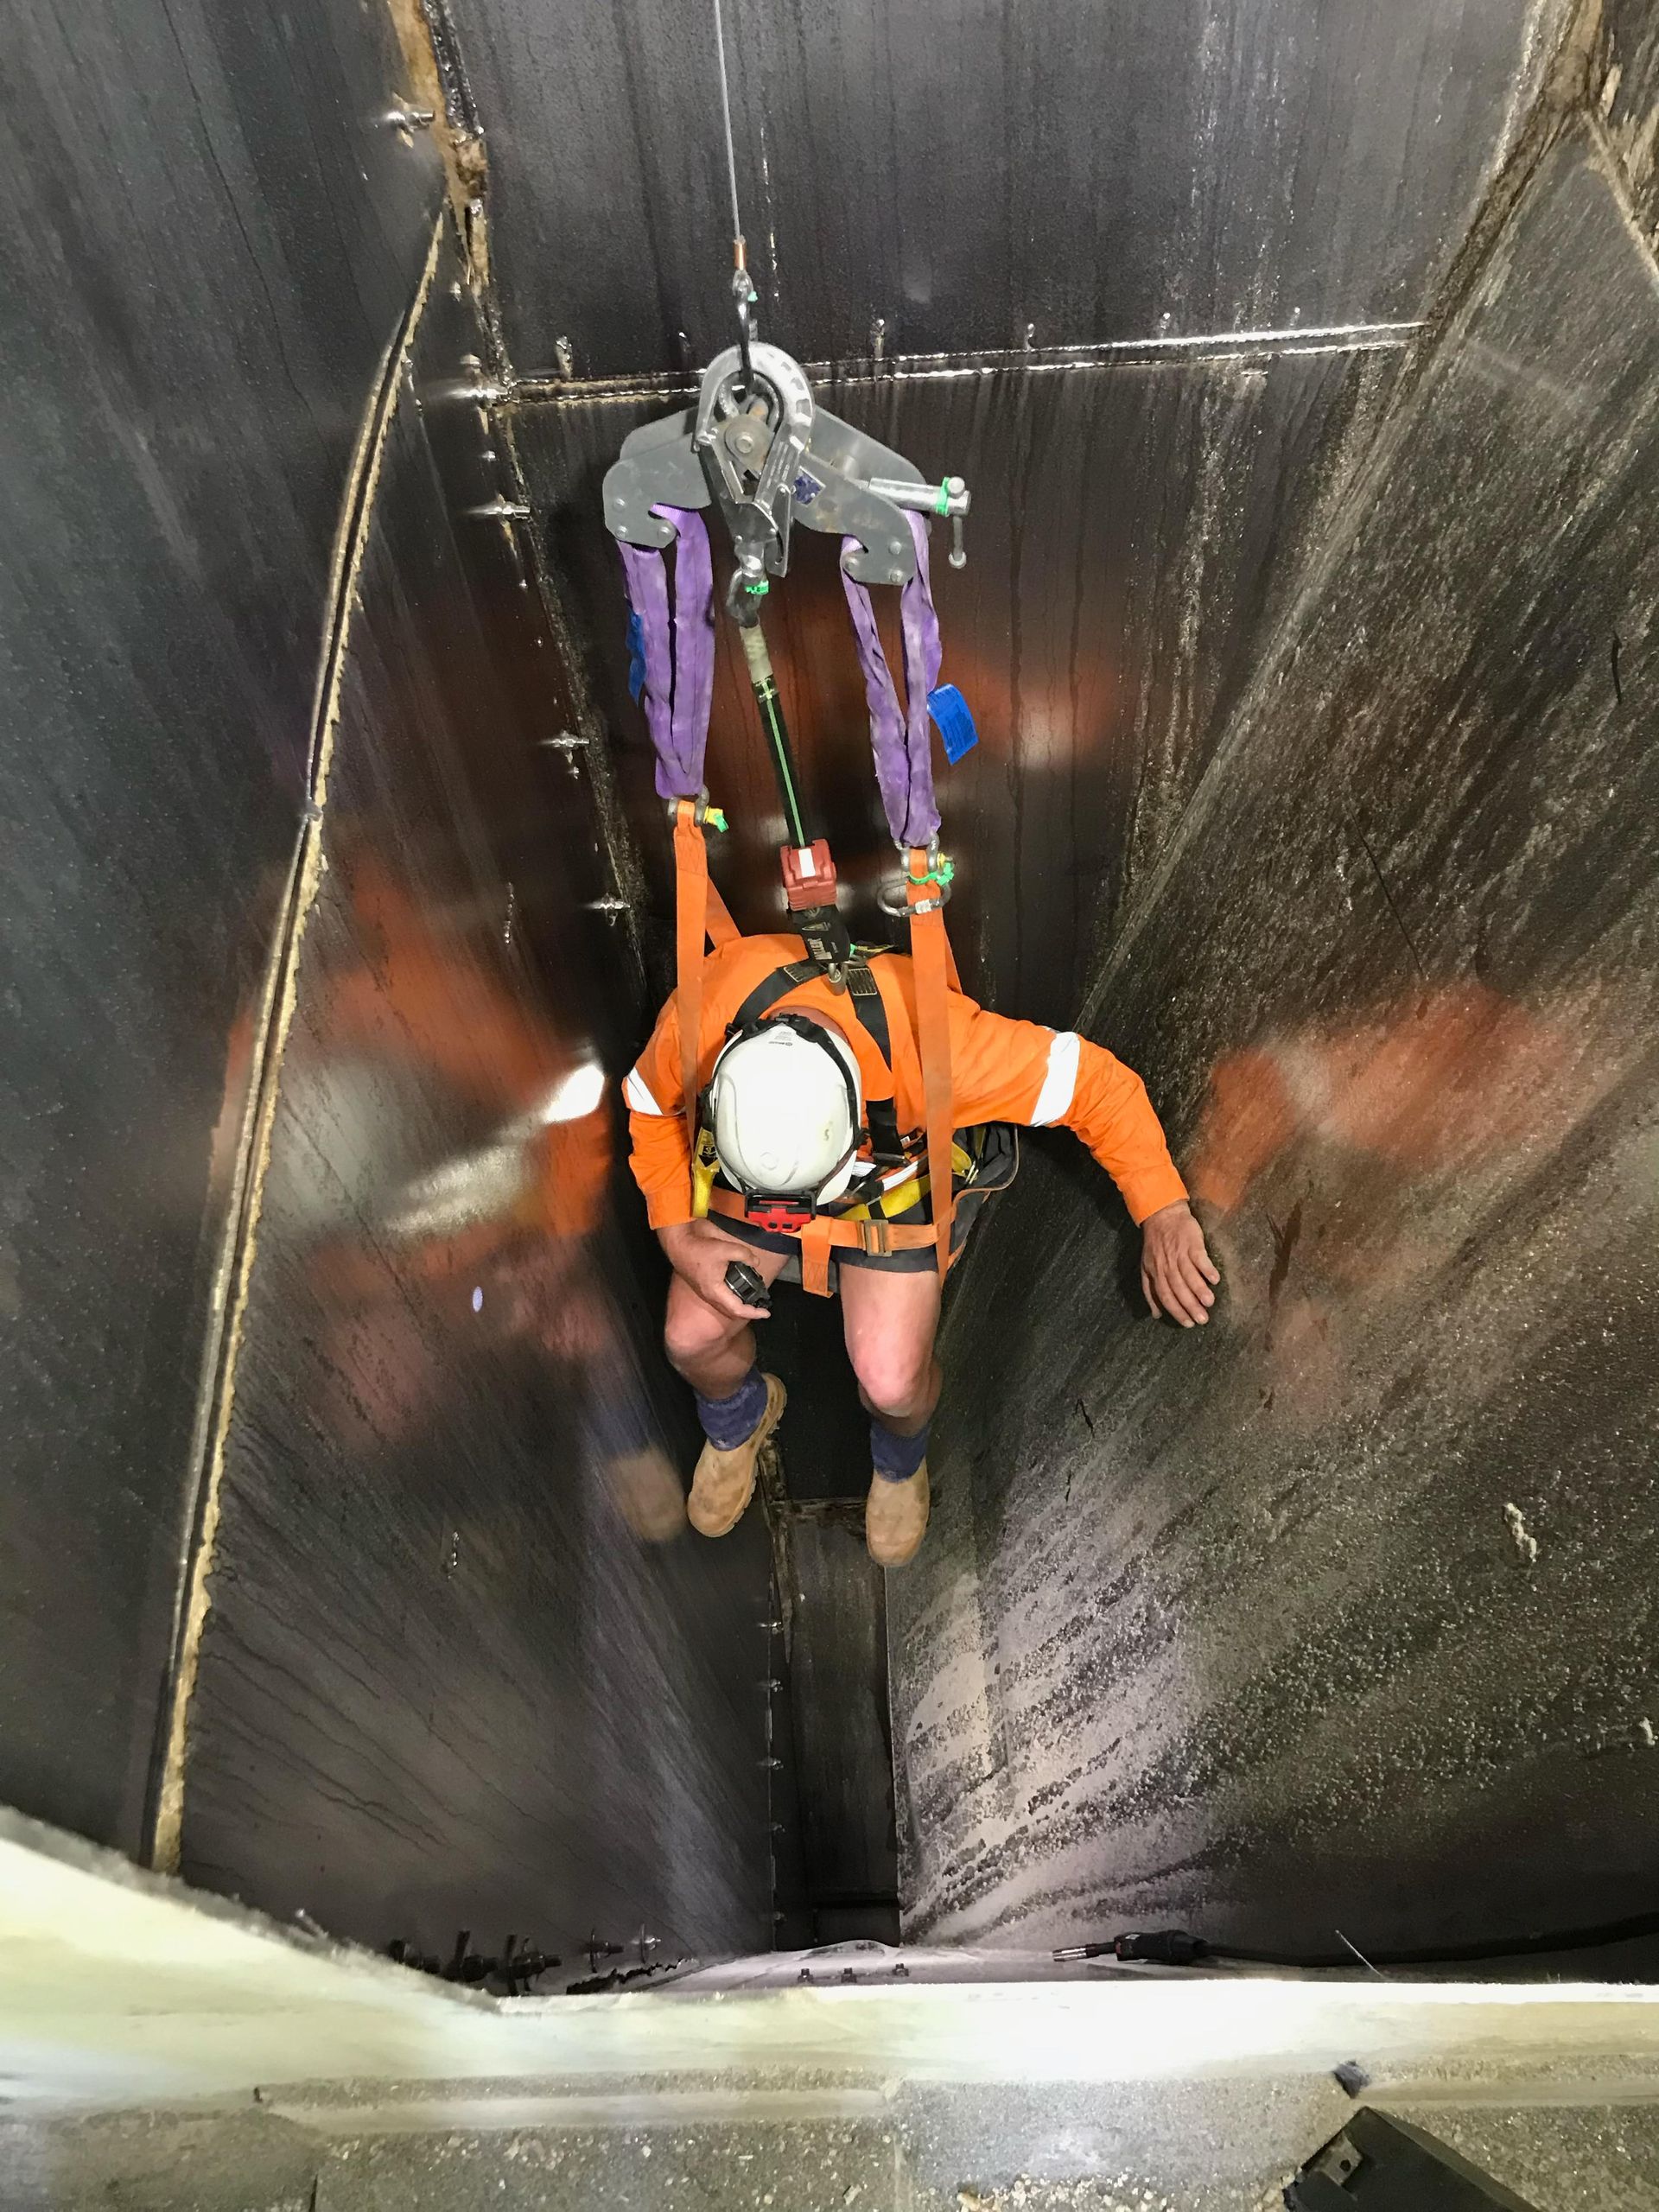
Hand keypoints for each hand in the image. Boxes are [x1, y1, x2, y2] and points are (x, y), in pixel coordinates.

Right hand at [658, 1219, 773, 1320]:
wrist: (680, 1247)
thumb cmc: (700, 1250)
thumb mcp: (726, 1249)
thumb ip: (744, 1255)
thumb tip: (756, 1262)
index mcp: (716, 1292)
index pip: (738, 1310)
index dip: (754, 1313)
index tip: (766, 1313)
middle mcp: (710, 1296)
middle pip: (732, 1312)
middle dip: (748, 1312)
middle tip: (761, 1309)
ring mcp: (706, 1293)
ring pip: (725, 1307)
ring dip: (739, 1307)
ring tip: (752, 1303)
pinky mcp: (704, 1287)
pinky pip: (721, 1300)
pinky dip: (732, 1300)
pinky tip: (738, 1292)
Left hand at [1141, 1201, 1219, 1327]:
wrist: (1163, 1216)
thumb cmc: (1155, 1245)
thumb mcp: (1146, 1268)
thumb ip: (1150, 1291)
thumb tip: (1155, 1314)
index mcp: (1156, 1273)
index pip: (1165, 1296)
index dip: (1176, 1310)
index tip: (1187, 1324)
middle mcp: (1167, 1265)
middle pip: (1178, 1289)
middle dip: (1190, 1306)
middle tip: (1202, 1319)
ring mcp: (1179, 1254)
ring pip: (1188, 1275)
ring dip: (1199, 1290)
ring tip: (1209, 1303)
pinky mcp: (1191, 1243)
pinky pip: (1199, 1258)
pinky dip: (1206, 1269)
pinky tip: (1215, 1279)